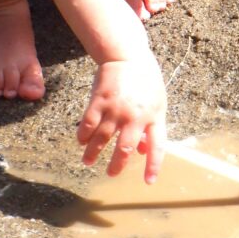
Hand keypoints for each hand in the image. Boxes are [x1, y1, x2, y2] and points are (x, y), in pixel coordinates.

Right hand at [76, 54, 166, 183]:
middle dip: (117, 165)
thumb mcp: (157, 102)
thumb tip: (143, 151)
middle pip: (125, 149)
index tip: (149, 182)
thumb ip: (152, 127)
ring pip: (102, 139)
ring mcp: (116, 109)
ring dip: (93, 153)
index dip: (153, 165)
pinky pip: (89, 124)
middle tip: (111, 173)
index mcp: (154, 116)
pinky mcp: (100, 101)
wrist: (128, 56)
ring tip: (88, 161)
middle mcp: (135, 116)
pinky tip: (81, 141)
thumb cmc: (145, 80)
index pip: (157, 146)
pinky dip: (83, 136)